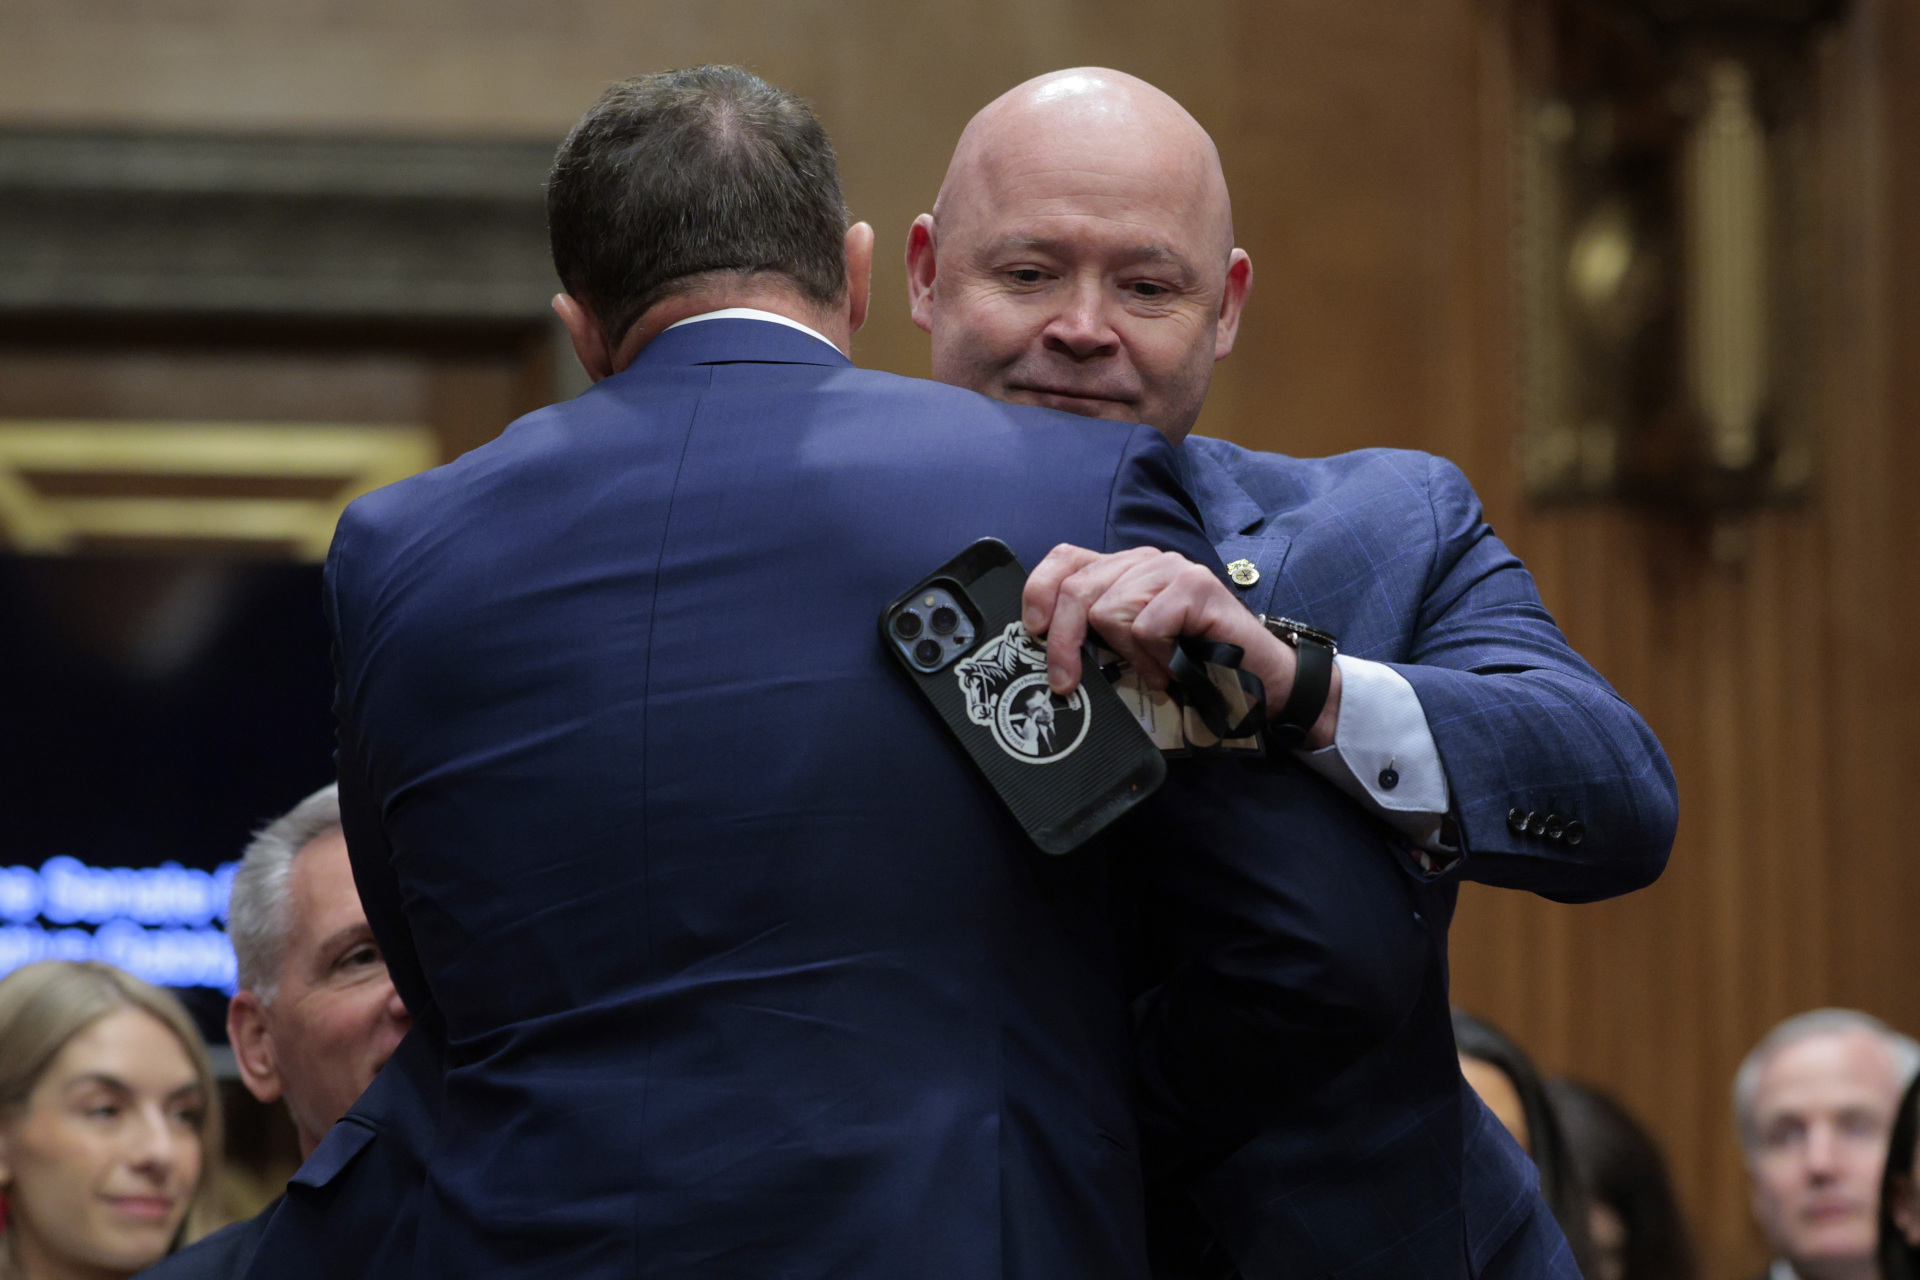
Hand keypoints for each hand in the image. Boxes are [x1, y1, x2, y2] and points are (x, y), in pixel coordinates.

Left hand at [1020, 545, 1341, 748]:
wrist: (1257, 682)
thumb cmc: (1192, 670)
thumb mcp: (1129, 653)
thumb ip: (1094, 640)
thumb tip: (1044, 655)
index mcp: (1123, 570)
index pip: (1065, 559)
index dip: (1039, 592)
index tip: (1035, 633)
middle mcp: (1145, 560)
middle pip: (1076, 589)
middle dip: (1063, 645)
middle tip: (1068, 685)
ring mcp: (1171, 569)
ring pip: (1108, 610)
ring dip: (1127, 656)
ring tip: (1155, 671)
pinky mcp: (1195, 586)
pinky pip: (1144, 625)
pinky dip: (1154, 658)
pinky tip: (1176, 668)